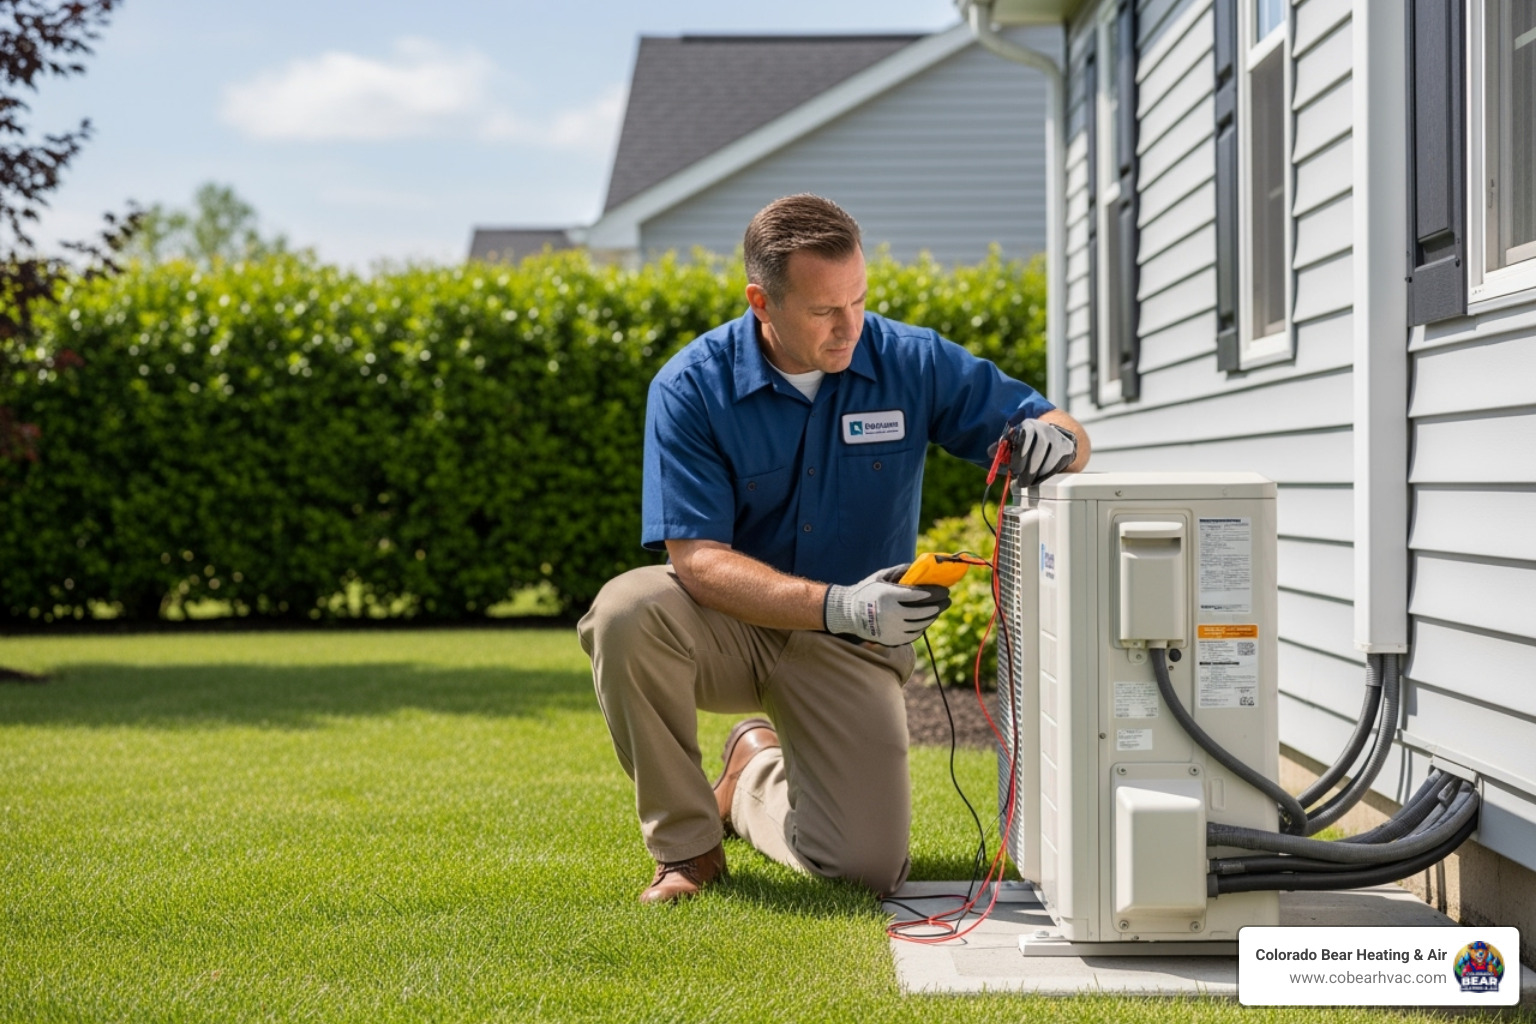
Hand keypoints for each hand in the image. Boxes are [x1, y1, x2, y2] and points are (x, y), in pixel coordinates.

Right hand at [823, 563, 950, 645]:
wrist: (848, 614)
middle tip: (948, 600)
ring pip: (920, 625)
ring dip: (932, 617)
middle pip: (923, 611)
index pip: (918, 595)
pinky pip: (913, 635)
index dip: (934, 593)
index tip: (944, 590)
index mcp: (889, 596)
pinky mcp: (891, 639)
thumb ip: (900, 572)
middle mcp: (892, 614)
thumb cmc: (866, 592)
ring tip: (938, 610)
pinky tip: (926, 621)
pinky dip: (922, 628)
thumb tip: (919, 567)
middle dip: (939, 605)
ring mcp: (892, 629)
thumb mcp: (880, 577)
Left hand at [988, 419, 1077, 485]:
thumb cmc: (1030, 442)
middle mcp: (1045, 430)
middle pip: (1038, 449)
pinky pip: (1055, 465)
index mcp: (1029, 425)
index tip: (1013, 469)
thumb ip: (1002, 447)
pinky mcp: (1066, 450)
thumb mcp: (1015, 441)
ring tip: (1027, 481)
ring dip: (1036, 474)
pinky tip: (1038, 479)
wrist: (1058, 436)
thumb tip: (990, 452)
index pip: (1025, 436)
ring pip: (1048, 460)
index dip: (1019, 455)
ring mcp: (1057, 439)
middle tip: (1020, 481)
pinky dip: (1045, 475)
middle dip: (1027, 469)